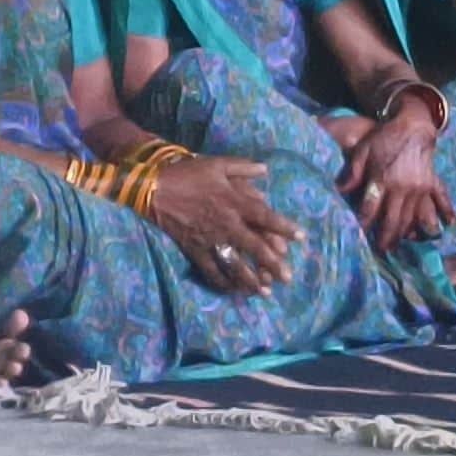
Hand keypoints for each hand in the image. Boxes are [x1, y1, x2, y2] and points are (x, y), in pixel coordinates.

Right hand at [148, 155, 298, 294]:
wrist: (154, 186)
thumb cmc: (188, 172)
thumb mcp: (217, 163)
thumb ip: (243, 167)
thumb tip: (265, 169)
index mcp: (234, 201)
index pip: (265, 216)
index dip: (284, 227)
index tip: (302, 238)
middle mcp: (225, 223)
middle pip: (254, 246)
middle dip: (272, 263)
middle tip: (287, 278)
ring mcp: (209, 238)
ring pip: (234, 263)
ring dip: (249, 279)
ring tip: (264, 291)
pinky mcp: (193, 249)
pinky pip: (210, 269)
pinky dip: (222, 281)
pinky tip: (233, 291)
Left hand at [335, 106, 455, 250]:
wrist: (413, 125)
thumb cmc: (384, 138)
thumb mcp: (363, 151)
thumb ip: (353, 173)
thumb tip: (339, 191)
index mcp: (383, 180)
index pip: (370, 210)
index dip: (363, 226)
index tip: (356, 239)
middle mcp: (403, 188)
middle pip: (393, 221)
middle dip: (385, 239)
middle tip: (379, 253)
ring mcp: (420, 187)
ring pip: (412, 218)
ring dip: (405, 234)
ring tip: (398, 247)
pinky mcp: (432, 183)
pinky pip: (441, 200)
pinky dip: (445, 213)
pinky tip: (447, 226)